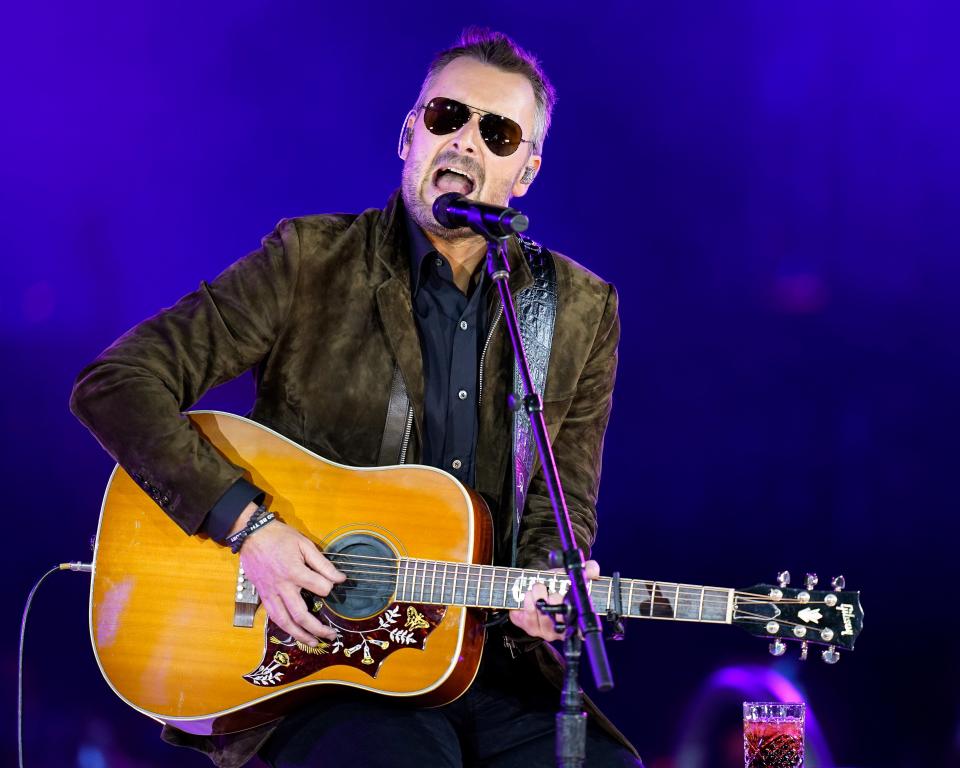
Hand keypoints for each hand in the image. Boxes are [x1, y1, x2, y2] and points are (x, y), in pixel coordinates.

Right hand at [238, 517, 345, 646]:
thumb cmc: (280, 537)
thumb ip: (323, 563)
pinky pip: (273, 616)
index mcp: (294, 572)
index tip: (335, 584)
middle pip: (301, 614)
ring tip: (313, 643)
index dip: (330, 588)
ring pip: (284, 621)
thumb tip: (340, 578)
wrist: (252, 535)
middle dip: (318, 628)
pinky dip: (284, 627)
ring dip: (300, 635)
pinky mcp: (262, 596)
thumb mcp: (304, 544)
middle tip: (332, 635)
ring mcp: (270, 594)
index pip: (320, 588)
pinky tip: (294, 633)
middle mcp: (282, 587)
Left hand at [509, 560, 600, 641]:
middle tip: (552, 589)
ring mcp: (546, 631)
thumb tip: (593, 571)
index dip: (573, 617)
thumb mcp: (574, 575)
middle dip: (554, 600)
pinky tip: (529, 594)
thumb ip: (588, 570)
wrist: (541, 586)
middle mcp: (562, 630)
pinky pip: (528, 617)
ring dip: (538, 597)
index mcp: (577, 621)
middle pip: (558, 620)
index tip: (567, 600)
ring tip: (539, 587)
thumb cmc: (560, 584)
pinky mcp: (530, 627)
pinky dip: (527, 602)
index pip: (580, 630)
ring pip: (542, 616)